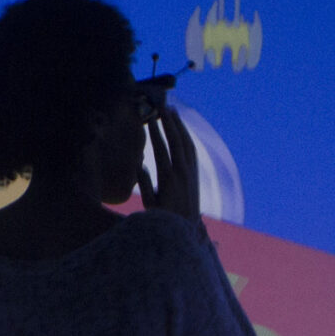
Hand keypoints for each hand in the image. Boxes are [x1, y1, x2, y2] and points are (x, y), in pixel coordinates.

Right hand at [152, 108, 203, 222]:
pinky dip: (186, 136)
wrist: (187, 228)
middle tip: (161, 106)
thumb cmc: (163, 218)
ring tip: (172, 112)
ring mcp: (190, 171)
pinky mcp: (195, 173)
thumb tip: (139, 164)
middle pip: (175, 140)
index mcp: (168, 178)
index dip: (155, 132)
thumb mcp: (150, 205)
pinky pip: (191, 150)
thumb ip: (145, 184)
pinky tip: (181, 129)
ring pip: (186, 142)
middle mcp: (182, 172)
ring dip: (179, 126)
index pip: (161, 149)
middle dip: (168, 122)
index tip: (149, 118)